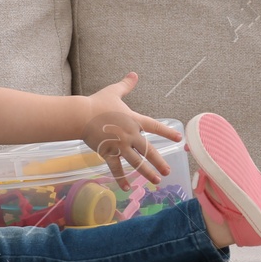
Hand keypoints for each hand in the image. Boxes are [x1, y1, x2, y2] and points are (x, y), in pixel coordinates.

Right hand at [80, 72, 183, 187]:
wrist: (81, 115)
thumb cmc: (97, 103)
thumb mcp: (114, 92)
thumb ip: (126, 85)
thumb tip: (134, 73)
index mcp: (134, 120)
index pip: (155, 126)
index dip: (167, 132)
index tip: (179, 138)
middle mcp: (130, 135)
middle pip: (148, 150)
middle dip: (160, 161)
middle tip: (168, 171)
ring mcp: (120, 146)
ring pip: (136, 162)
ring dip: (147, 173)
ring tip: (157, 181)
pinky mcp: (108, 153)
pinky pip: (116, 168)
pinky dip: (121, 178)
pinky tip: (127, 187)